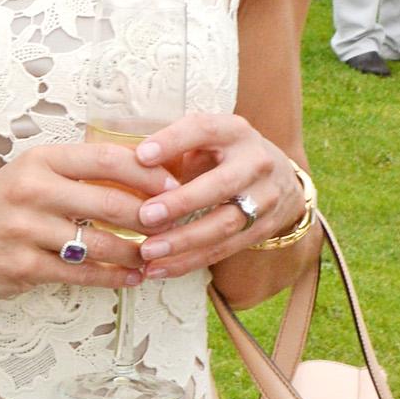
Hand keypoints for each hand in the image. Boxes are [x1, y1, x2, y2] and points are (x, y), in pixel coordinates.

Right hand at [0, 143, 174, 304]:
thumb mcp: (31, 175)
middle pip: (112, 203)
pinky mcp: (23, 267)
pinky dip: (113, 279)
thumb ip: (79, 173)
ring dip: (137, 254)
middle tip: (176, 227)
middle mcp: (33, 190)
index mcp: (41, 160)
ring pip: (102, 244)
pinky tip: (131, 279)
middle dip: (153, 218)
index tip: (176, 185)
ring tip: (158, 256)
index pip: (109, 159)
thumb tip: (143, 173)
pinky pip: (81, 274)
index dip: (150, 173)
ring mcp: (26, 230)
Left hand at [129, 111, 307, 278]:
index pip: (205, 129)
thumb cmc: (222, 157)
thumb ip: (172, 150)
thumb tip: (121, 164)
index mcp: (234, 131)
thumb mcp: (204, 142)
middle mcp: (255, 161)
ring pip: (225, 223)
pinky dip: (189, 261)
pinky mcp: (263, 228)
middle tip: (145, 216)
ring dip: (183, 241)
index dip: (174, 141)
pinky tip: (159, 268)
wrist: (278, 179)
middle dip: (182, 202)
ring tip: (147, 252)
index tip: (141, 156)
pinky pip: (224, 249)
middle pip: (222, 184)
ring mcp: (264, 197)